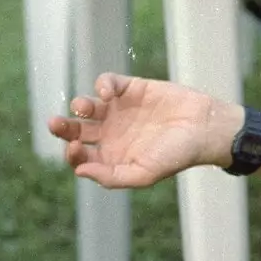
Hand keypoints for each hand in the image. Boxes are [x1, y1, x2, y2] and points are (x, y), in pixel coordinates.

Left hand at [47, 73, 239, 187]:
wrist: (204, 128)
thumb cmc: (178, 155)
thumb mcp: (144, 174)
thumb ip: (111, 177)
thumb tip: (79, 171)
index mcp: (113, 156)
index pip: (80, 155)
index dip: (71, 152)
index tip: (74, 148)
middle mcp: (112, 133)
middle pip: (77, 130)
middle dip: (63, 128)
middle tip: (55, 124)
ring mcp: (120, 110)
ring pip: (87, 106)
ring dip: (80, 106)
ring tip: (86, 107)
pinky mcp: (131, 89)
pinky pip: (107, 83)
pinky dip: (103, 85)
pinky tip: (110, 93)